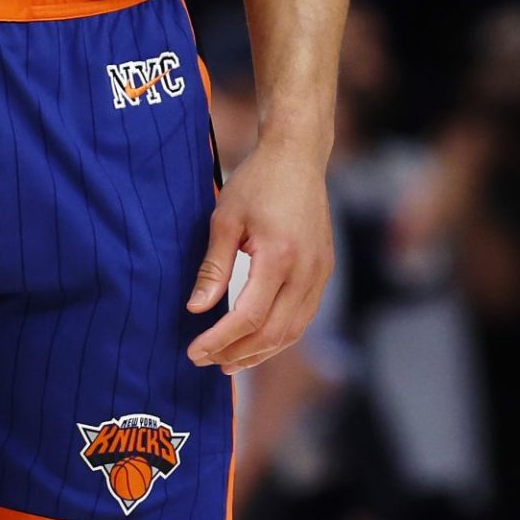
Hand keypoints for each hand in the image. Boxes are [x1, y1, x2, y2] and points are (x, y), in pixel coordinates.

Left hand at [186, 135, 332, 374]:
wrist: (297, 157)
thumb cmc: (257, 182)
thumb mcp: (225, 219)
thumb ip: (213, 267)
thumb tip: (196, 309)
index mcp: (279, 257)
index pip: (248, 317)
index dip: (219, 340)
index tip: (195, 352)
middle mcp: (306, 271)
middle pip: (273, 333)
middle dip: (238, 354)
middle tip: (207, 361)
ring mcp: (320, 273)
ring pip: (293, 331)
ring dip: (260, 352)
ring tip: (229, 361)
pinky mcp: (324, 271)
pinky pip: (304, 316)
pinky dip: (279, 335)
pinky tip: (256, 339)